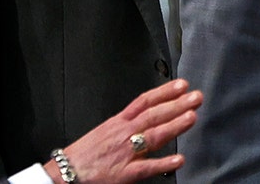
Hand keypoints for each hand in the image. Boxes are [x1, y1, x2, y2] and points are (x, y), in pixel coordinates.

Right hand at [44, 79, 202, 183]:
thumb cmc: (83, 154)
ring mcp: (125, 153)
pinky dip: (163, 163)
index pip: (144, 102)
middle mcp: (123, 134)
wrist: (62, 175)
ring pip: (153, 136)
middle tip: (197, 97)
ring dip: (174, 126)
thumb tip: (148, 113)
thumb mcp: (105, 130)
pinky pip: (145, 167)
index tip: (183, 84)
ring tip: (192, 117)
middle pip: (153, 115)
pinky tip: (179, 159)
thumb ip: (127, 122)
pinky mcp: (123, 173)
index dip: (164, 92)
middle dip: (177, 104)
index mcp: (118, 123)